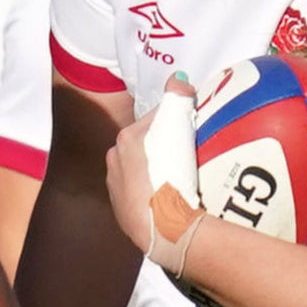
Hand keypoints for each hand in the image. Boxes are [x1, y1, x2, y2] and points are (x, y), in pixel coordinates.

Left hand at [106, 74, 197, 253]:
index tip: (191, 127)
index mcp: (125, 139)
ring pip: (141, 169)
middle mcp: (114, 160)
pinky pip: (140, 193)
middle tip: (189, 153)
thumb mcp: (174, 132)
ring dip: (157, 168)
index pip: (154, 120)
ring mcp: (116, 188)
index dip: (175, 121)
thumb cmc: (169, 178)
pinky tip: (168, 197)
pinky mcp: (121, 211)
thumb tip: (178, 78)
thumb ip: (176, 101)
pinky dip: (152, 190)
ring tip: (181, 176)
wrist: (162, 228)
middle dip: (164, 144)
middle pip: (146, 144)